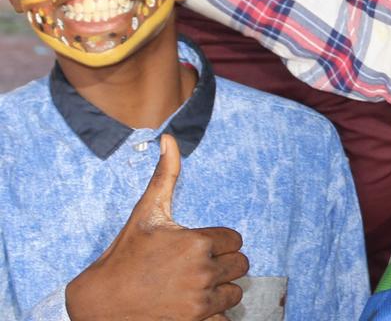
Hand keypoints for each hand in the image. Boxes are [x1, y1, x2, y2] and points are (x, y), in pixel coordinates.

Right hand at [66, 134, 248, 320]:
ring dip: (221, 290)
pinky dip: (216, 316)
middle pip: (239, 266)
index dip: (220, 241)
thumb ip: (166, 174)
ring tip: (197, 286)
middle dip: (224, 264)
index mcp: (197, 242)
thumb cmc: (125, 256)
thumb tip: (169, 138)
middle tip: (200, 266)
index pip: (235, 240)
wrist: (99, 303)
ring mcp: (200, 303)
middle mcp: (203, 272)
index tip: (200, 246)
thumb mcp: (146, 212)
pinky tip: (196, 308)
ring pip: (235, 293)